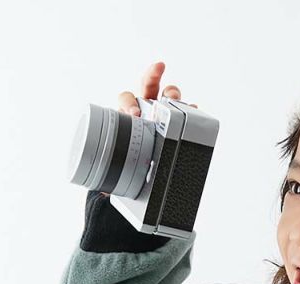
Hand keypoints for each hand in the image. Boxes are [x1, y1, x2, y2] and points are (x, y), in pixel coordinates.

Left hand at [99, 61, 197, 196]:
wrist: (141, 172)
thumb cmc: (126, 165)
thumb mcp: (117, 168)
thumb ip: (112, 174)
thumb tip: (105, 189)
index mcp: (126, 115)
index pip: (126, 98)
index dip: (128, 103)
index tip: (133, 115)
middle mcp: (145, 110)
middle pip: (148, 86)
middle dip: (151, 78)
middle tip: (154, 87)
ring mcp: (163, 114)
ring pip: (168, 94)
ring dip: (172, 91)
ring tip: (174, 97)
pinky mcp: (179, 124)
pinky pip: (186, 114)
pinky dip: (191, 110)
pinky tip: (194, 110)